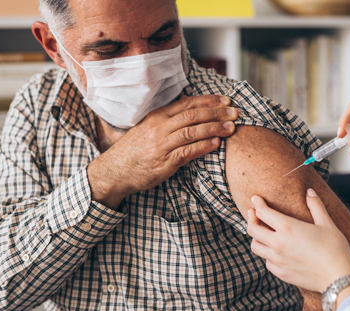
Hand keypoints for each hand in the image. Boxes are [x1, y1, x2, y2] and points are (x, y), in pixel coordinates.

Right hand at [88, 95, 237, 208]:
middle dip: (217, 113)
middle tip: (235, 112)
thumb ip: (167, 120)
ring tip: (232, 128)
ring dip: (215, 128)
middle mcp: (159, 128)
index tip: (225, 100)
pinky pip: (187, 152)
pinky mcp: (164, 162)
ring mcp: (161, 145)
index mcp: (157, 116)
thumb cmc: (133, 151)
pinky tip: (216, 143)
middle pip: (193, 115)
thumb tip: (189, 109)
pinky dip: (203, 146)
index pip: (187, 103)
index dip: (209, 101)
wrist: (114, 171)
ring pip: (193, 131)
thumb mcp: (147, 128)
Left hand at [247, 189, 349, 292]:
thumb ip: (316, 206)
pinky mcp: (281, 273)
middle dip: (251, 218)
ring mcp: (277, 260)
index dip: (257, 203)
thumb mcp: (327, 224)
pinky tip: (274, 251)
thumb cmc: (335, 249)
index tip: (256, 199)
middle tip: (253, 213)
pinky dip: (267, 254)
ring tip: (262, 232)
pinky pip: (266, 261)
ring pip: (255, 246)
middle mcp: (278, 243)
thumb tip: (309, 191)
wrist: (338, 278)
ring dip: (256, 237)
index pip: (263, 212)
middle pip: (252, 229)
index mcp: (288, 227)